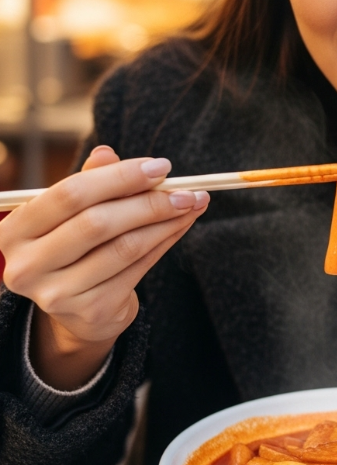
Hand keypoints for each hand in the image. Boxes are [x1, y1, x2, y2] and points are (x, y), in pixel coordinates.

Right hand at [0, 145, 209, 389]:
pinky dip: (166, 241)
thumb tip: (108, 153)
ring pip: (125, 246)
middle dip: (149, 201)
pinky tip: (182, 225)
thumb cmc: (76, 245)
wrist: (78, 308)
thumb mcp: (73, 212)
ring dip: (166, 221)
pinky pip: (140, 267)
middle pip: (98, 222)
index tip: (160, 166)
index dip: (119, 177)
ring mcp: (58, 293)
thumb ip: (89, 181)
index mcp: (15, 230)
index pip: (70, 194)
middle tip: (187, 189)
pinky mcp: (91, 311)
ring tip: (192, 204)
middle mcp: (27, 265)